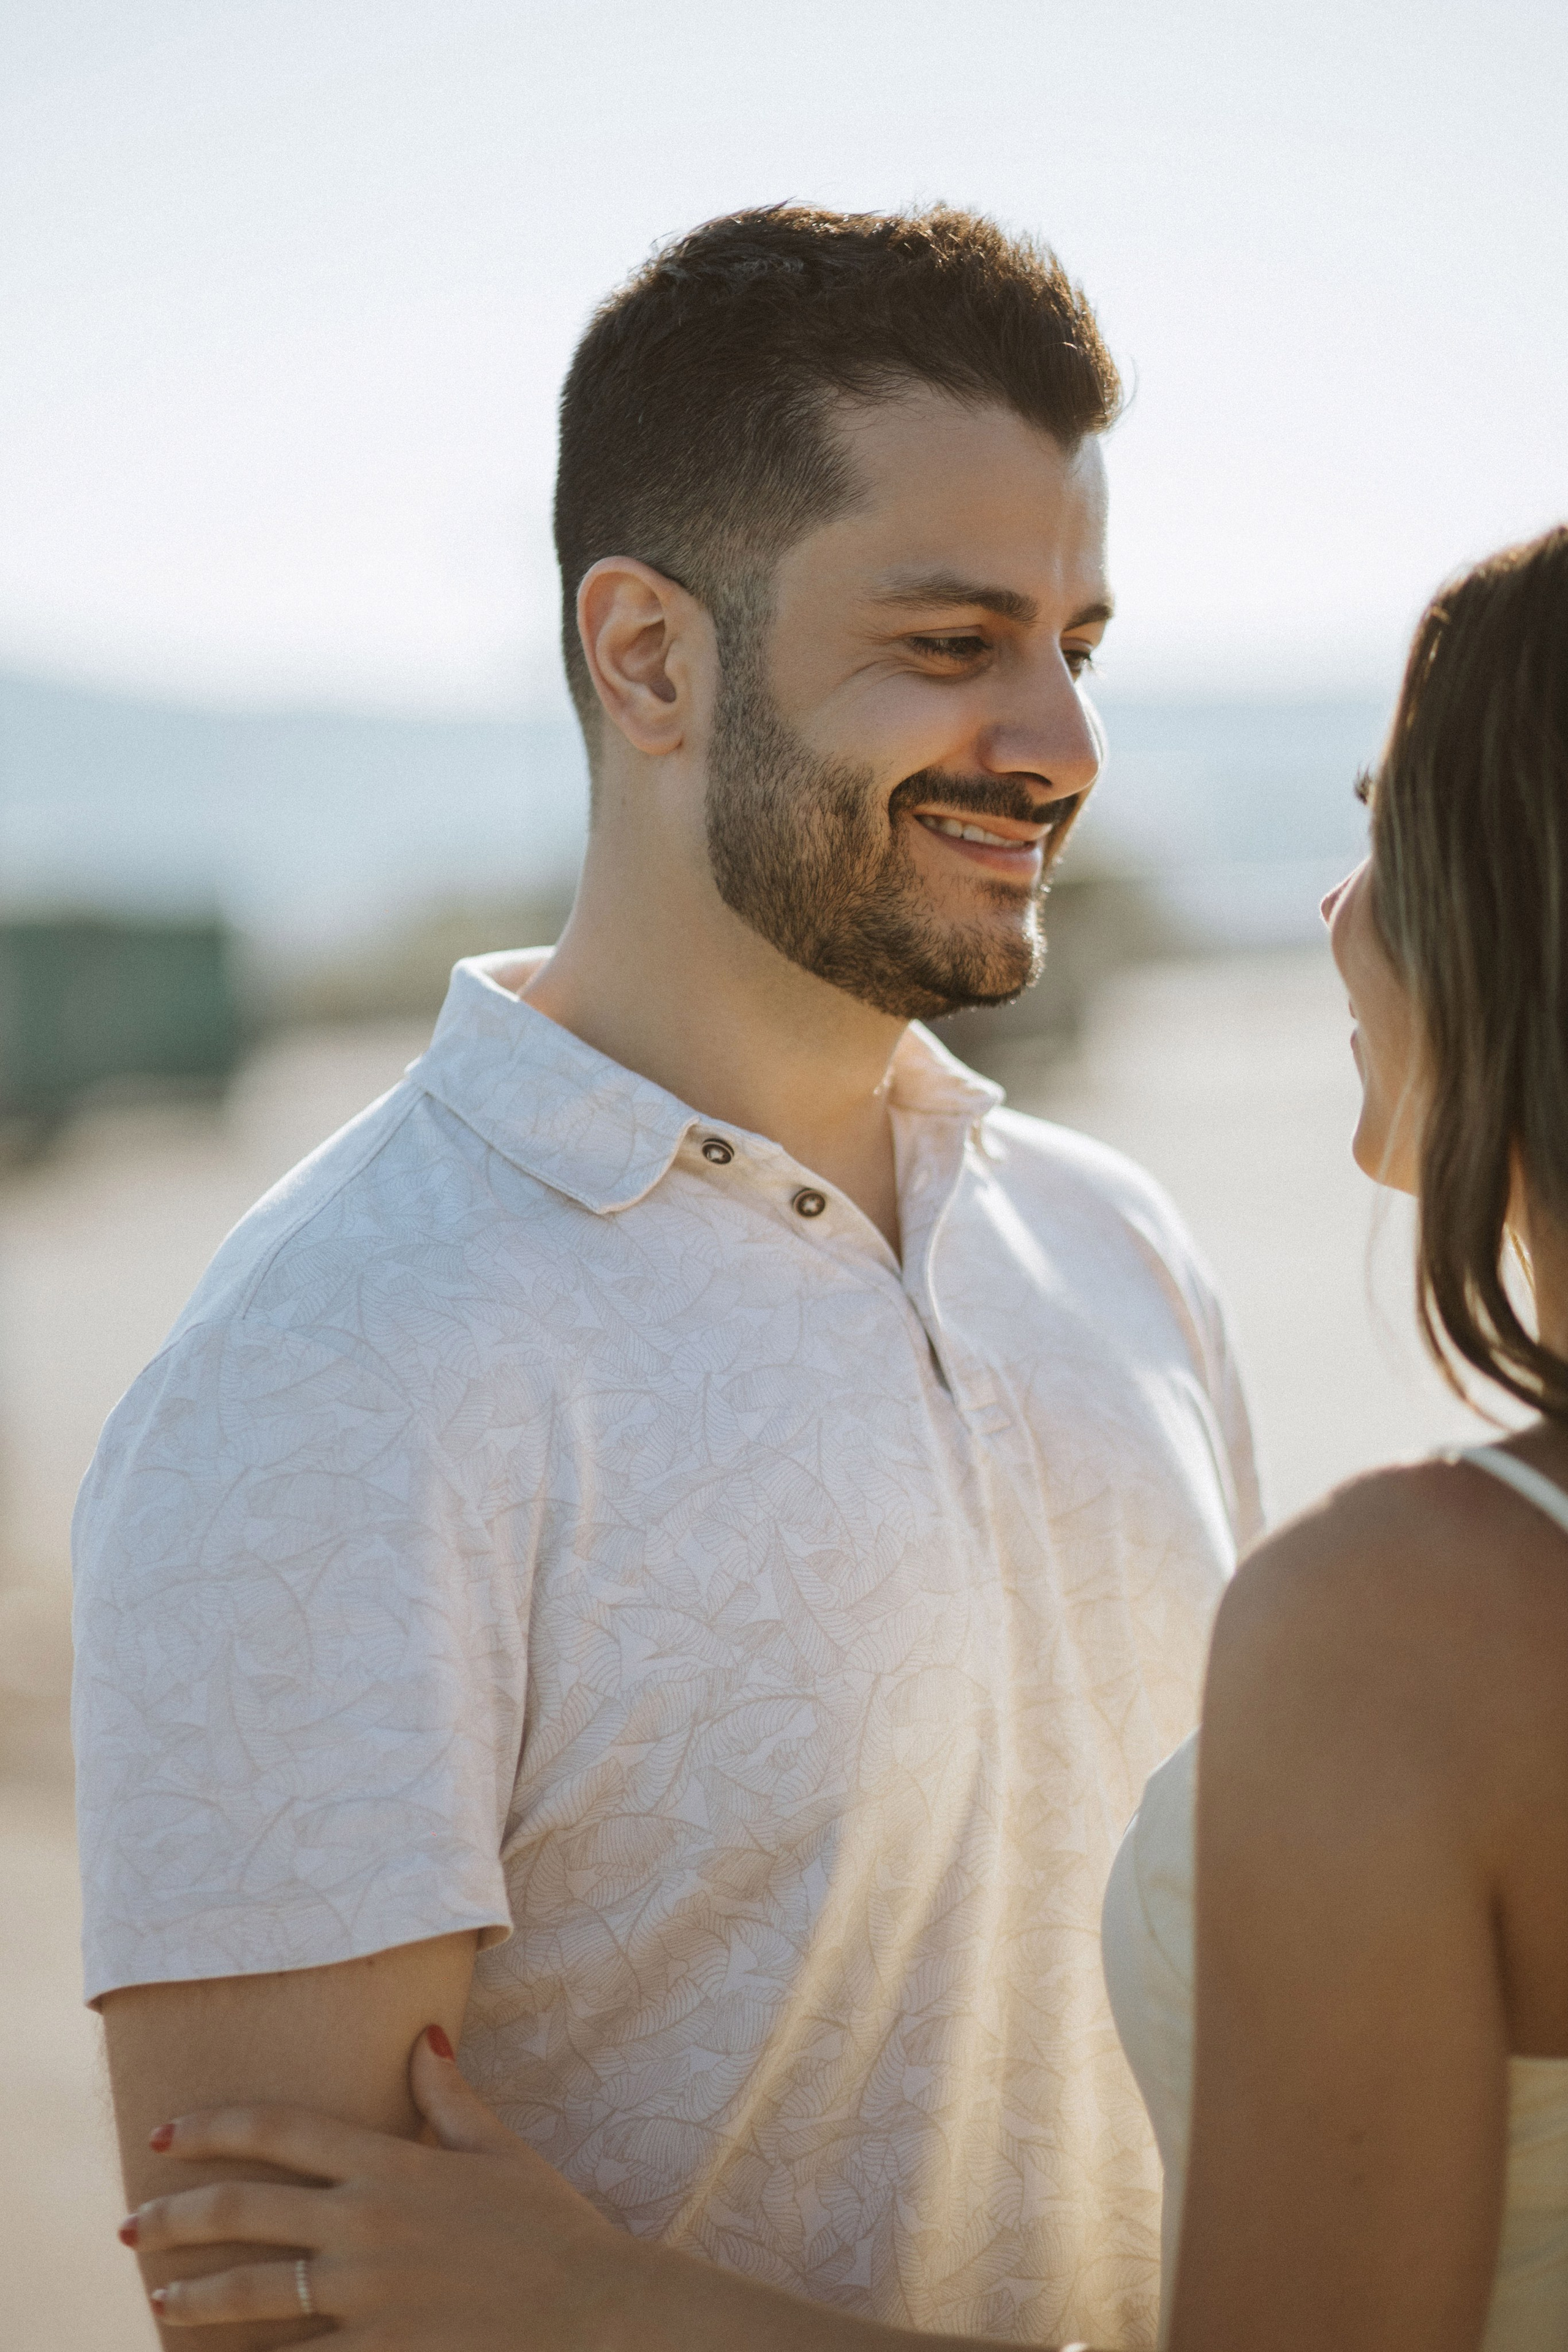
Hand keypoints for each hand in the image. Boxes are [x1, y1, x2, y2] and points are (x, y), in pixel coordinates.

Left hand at [120, 2028, 648, 2345]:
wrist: (591, 2308)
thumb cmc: (548, 2225)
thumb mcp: (499, 2150)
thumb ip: (449, 2097)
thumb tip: (421, 2038)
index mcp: (390, 2166)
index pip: (279, 2131)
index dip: (214, 2127)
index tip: (165, 2133)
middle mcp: (365, 2225)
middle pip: (242, 2212)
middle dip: (174, 2216)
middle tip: (131, 2223)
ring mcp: (367, 2296)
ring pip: (251, 2294)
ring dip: (192, 2296)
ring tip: (159, 2298)